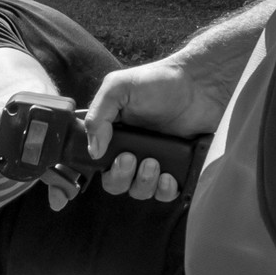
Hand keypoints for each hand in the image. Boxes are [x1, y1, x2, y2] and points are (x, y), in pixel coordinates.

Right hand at [83, 58, 222, 200]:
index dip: (79, 178)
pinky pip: (163, 194)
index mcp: (108, 134)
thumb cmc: (159, 80)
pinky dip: (164, 190)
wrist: (202, 82)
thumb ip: (98, 116)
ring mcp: (151, 161)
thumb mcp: (118, 87)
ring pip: (136, 190)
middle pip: (111, 183)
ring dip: (142, 182)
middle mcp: (127, 150)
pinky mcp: (175, 167)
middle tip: (130, 158)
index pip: (86, 164)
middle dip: (118, 177)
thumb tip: (94, 152)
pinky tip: (168, 176)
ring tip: (153, 162)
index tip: (74, 187)